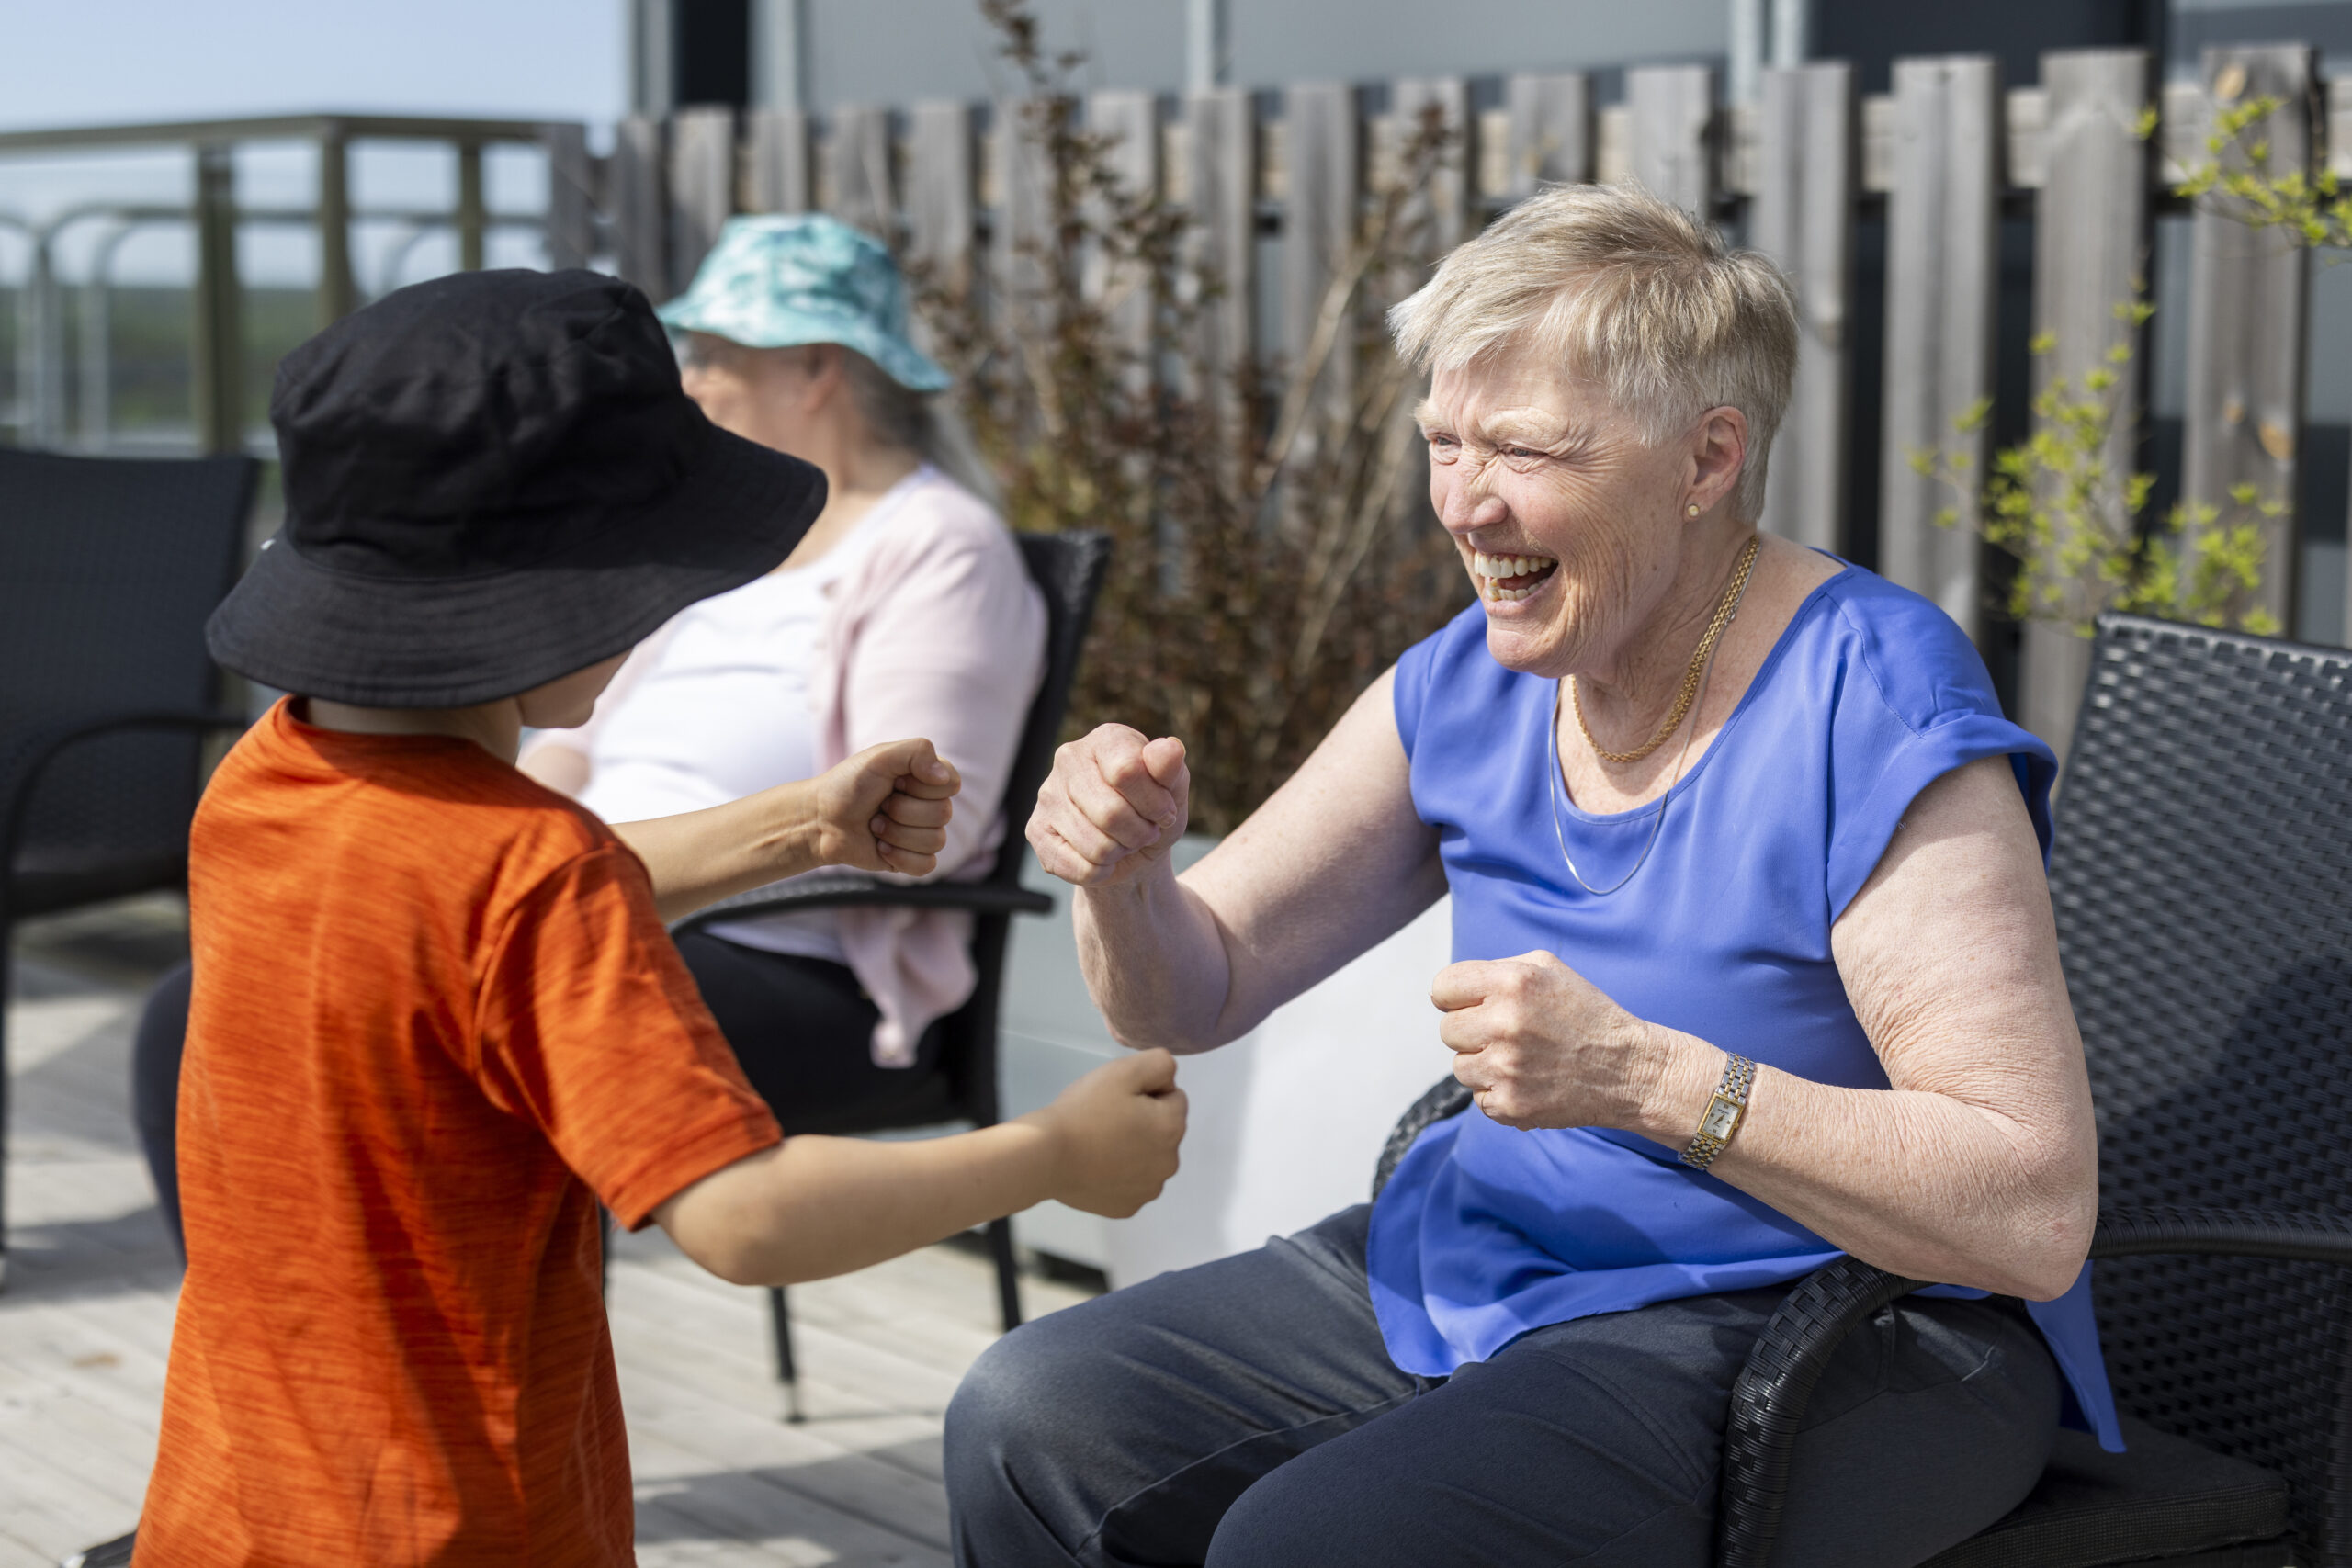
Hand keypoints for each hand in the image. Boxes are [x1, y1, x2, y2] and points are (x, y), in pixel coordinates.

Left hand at [814, 739, 959, 874]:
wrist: (820, 820)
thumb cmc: (847, 785)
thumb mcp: (879, 757)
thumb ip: (917, 751)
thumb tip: (944, 778)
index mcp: (926, 778)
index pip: (951, 784)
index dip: (921, 785)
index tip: (895, 781)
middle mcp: (929, 805)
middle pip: (943, 814)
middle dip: (902, 810)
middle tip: (879, 805)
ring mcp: (922, 834)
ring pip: (936, 841)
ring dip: (896, 833)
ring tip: (875, 825)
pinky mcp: (913, 860)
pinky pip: (927, 865)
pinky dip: (899, 856)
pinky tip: (880, 847)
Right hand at [1021, 1049, 1187, 1217]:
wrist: (1045, 1156)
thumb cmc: (1084, 1111)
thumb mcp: (1123, 1070)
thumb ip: (1160, 1063)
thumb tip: (1169, 1080)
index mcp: (1172, 1127)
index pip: (1174, 1097)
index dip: (1146, 1091)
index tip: (1118, 1097)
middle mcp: (1169, 1163)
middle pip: (1163, 1130)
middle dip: (1144, 1121)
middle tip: (1106, 1118)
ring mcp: (1148, 1189)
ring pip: (1148, 1158)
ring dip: (1134, 1149)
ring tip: (1098, 1142)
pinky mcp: (1128, 1207)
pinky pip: (1131, 1183)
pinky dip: (1119, 1175)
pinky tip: (1095, 1166)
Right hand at [1028, 724, 1189, 889]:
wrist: (1133, 850)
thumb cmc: (1153, 812)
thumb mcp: (1174, 791)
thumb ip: (1172, 769)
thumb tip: (1170, 748)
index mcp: (1106, 739)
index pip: (1127, 771)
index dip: (1154, 803)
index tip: (1164, 811)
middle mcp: (1069, 759)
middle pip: (1110, 813)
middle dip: (1140, 833)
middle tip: (1145, 832)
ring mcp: (1047, 794)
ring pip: (1096, 846)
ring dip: (1121, 853)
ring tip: (1123, 841)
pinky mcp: (1036, 830)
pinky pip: (1079, 868)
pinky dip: (1102, 872)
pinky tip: (1102, 857)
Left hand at [1430, 950, 1663, 1130]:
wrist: (1628, 1069)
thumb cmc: (1585, 1014)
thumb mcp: (1547, 969)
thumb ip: (1495, 969)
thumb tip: (1447, 991)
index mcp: (1513, 982)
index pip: (1442, 988)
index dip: (1454, 997)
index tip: (1471, 1005)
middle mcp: (1506, 1023)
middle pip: (1447, 1030)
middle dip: (1471, 1032)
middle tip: (1507, 1035)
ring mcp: (1506, 1068)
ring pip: (1460, 1067)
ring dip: (1484, 1065)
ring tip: (1523, 1059)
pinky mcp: (1511, 1105)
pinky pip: (1479, 1098)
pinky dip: (1499, 1093)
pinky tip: (1530, 1082)